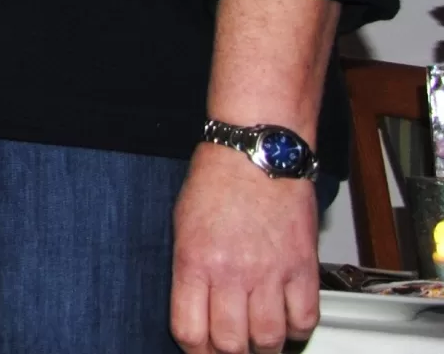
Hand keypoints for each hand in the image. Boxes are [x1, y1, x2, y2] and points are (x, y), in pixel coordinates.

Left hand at [171, 143, 319, 352]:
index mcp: (195, 262)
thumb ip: (189, 271)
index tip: (200, 350)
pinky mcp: (303, 268)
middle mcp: (232, 272)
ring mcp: (271, 273)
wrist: (257, 154)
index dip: (195, 351)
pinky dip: (298, 330)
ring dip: (265, 348)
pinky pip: (305, 319)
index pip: (190, 331)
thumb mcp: (182, 226)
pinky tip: (288, 323)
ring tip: (260, 342)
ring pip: (271, 339)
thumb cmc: (216, 181)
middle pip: (232, 344)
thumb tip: (196, 309)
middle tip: (232, 350)